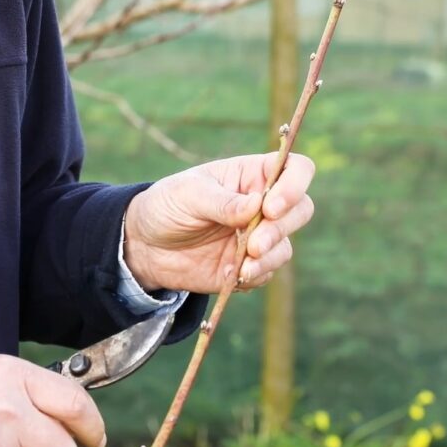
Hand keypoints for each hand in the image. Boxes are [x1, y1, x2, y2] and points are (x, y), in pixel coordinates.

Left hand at [123, 152, 314, 292]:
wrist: (145, 246)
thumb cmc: (167, 206)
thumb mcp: (188, 194)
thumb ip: (222, 202)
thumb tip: (257, 205)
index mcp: (252, 175)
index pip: (296, 169)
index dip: (294, 186)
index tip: (271, 207)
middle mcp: (263, 204)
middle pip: (301, 210)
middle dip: (281, 229)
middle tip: (254, 245)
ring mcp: (258, 236)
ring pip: (285, 247)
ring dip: (269, 259)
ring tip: (242, 267)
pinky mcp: (249, 265)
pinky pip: (266, 273)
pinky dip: (254, 277)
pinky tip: (230, 277)